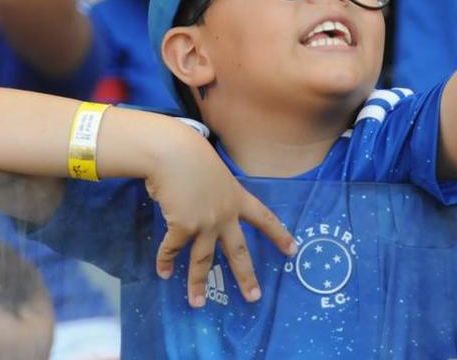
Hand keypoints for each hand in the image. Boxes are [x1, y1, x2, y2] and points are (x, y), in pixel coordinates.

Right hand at [146, 135, 295, 307]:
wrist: (172, 151)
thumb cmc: (189, 154)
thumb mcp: (213, 172)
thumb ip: (213, 193)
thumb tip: (198, 209)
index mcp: (237, 197)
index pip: (264, 218)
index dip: (279, 235)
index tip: (293, 250)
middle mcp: (225, 214)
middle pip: (238, 251)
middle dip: (246, 276)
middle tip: (254, 297)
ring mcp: (205, 223)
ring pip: (203, 261)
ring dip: (198, 285)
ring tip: (198, 304)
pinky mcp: (184, 226)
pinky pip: (173, 249)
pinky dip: (166, 262)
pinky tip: (164, 272)